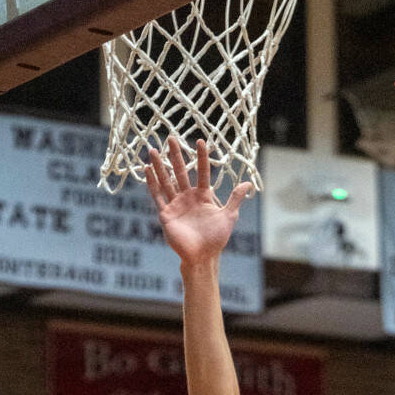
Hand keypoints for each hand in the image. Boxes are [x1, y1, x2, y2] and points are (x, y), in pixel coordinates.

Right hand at [145, 138, 252, 268]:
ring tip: (152, 150)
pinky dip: (152, 184)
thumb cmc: (216, 239)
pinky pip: (157, 197)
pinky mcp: (166, 214)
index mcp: (202, 196)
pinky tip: (147, 170)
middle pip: (180, 172)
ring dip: (159, 166)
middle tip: (170, 137)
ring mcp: (176, 205)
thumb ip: (235, 198)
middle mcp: (188, 197)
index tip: (200, 141)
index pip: (202, 171)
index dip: (201, 157)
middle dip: (175, 155)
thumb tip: (248, 183)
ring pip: (166, 181)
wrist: (202, 257)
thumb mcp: (229, 216)